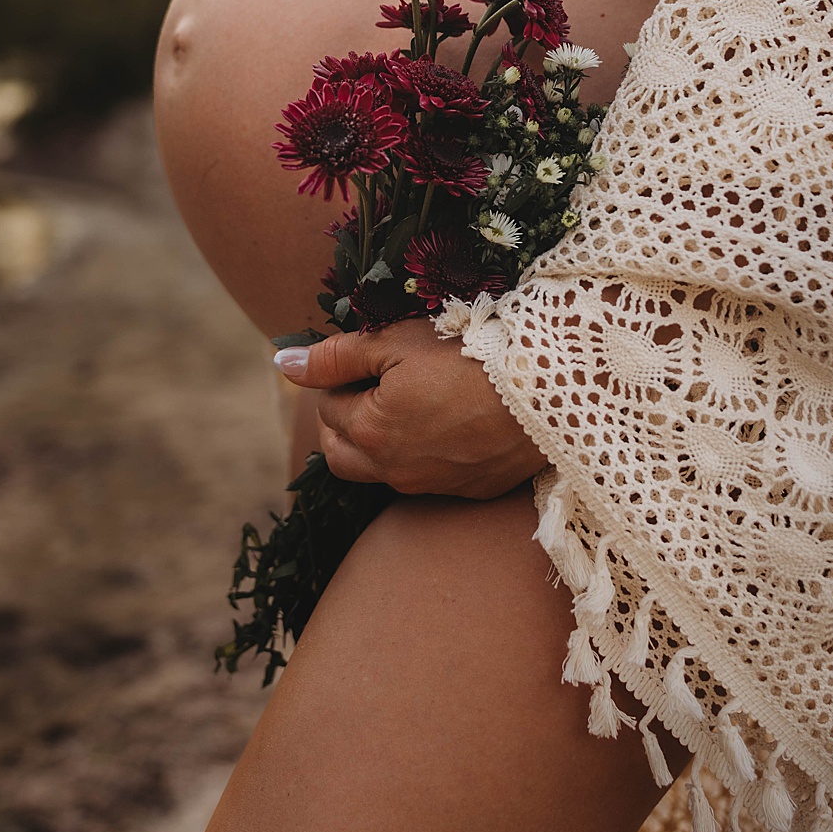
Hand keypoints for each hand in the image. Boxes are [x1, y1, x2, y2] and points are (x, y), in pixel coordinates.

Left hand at [273, 318, 545, 500]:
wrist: (550, 386)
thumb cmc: (468, 352)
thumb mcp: (395, 340)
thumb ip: (335, 356)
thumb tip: (282, 362)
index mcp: (369, 431)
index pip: (327, 408)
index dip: (341, 377)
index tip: (371, 355)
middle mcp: (394, 471)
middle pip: (341, 453)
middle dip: (344, 420)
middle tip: (374, 383)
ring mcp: (434, 486)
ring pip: (381, 471)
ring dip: (379, 441)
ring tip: (411, 400)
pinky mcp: (470, 490)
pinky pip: (427, 478)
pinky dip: (422, 454)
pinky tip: (448, 422)